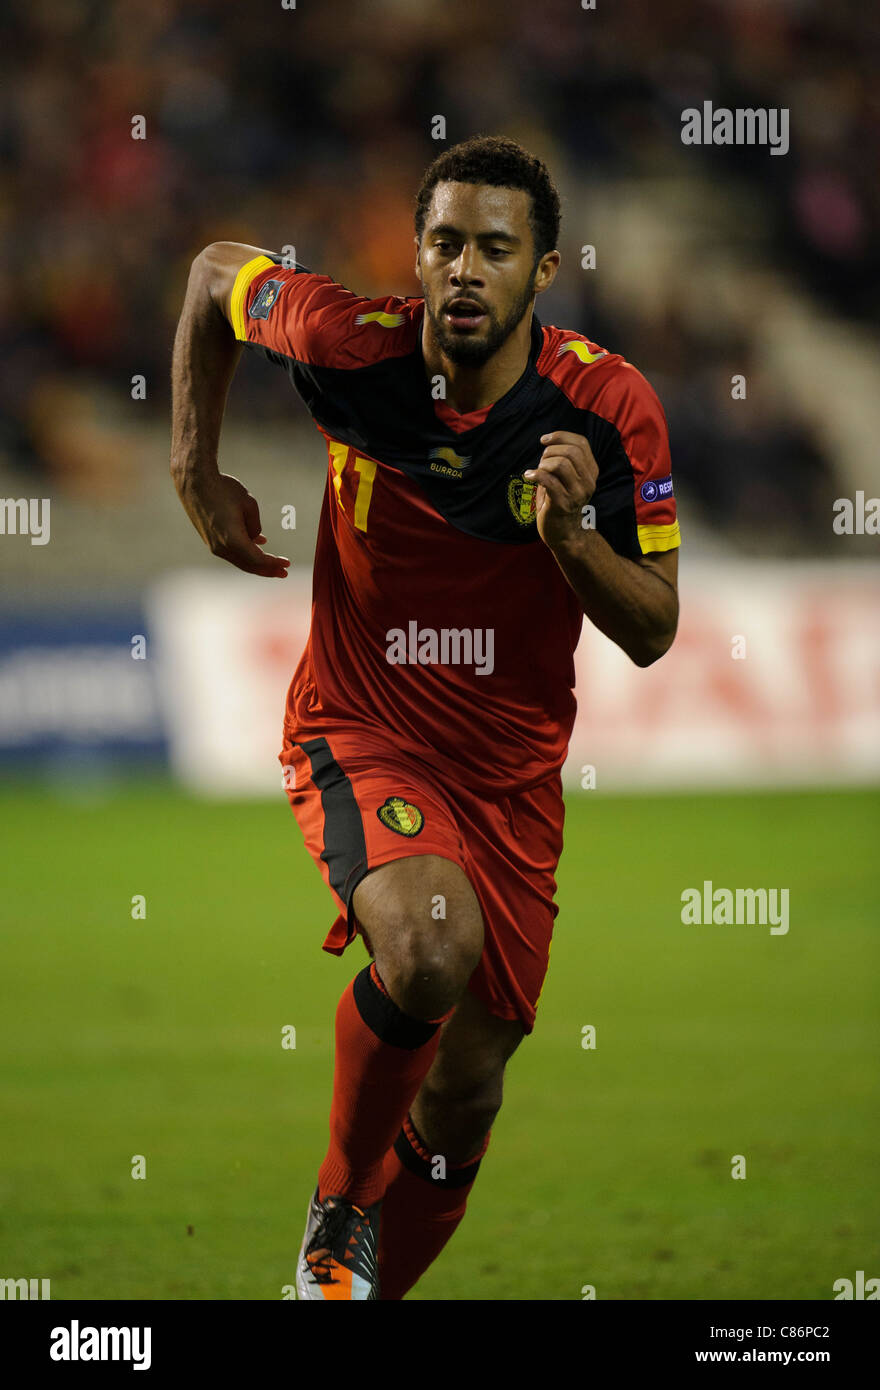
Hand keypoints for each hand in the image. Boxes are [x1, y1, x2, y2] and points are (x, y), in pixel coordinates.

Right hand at [175, 471, 289, 577]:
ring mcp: (213, 545)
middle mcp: (221, 547)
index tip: (288, 563)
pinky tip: (258, 545)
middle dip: (268, 570)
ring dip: (257, 562)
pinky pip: (231, 550)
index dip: (274, 563)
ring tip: (273, 563)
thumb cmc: (223, 490)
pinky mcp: (210, 539)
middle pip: (249, 565)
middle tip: (284, 573)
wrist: (194, 482)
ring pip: (240, 560)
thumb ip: (255, 526)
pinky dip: (245, 552)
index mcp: (233, 540)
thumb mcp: (249, 504)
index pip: (258, 560)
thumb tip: (255, 539)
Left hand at [524, 431, 597, 550]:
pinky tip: (529, 476)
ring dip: (543, 464)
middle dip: (550, 451)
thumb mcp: (567, 478)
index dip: (561, 436)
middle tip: (541, 462)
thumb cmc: (560, 501)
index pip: (581, 443)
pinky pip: (549, 481)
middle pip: (571, 451)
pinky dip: (535, 474)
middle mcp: (588, 482)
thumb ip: (564, 460)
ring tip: (537, 471)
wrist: (564, 534)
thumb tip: (548, 442)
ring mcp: (577, 494)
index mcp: (591, 472)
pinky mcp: (563, 505)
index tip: (544, 440)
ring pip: (561, 464)